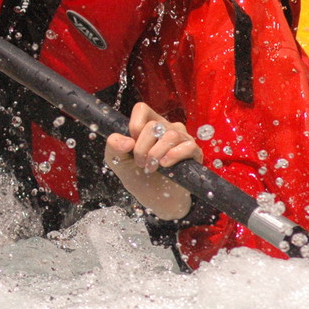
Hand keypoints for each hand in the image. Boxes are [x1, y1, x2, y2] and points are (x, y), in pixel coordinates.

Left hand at [105, 102, 203, 219]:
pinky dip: (173, 156)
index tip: (131, 145)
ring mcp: (182, 138)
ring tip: (151, 168)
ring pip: (170, 135)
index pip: (142, 109)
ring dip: (156, 155)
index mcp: (148, 124)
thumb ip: (114, 147)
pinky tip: (165, 166)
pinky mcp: (194, 152)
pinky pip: (188, 146)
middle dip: (142, 148)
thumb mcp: (118, 162)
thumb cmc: (139, 177)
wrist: (156, 199)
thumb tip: (126, 141)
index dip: (134, 127)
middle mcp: (166, 127)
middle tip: (141, 163)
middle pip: (153, 126)